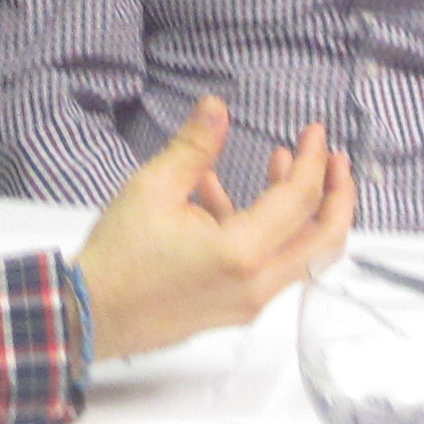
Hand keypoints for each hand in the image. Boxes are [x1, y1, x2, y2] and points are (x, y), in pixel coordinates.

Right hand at [73, 98, 355, 359]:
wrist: (88, 317)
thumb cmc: (118, 256)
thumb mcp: (154, 188)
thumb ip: (194, 146)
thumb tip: (217, 106)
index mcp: (242, 253)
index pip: (300, 201)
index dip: (313, 161)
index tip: (315, 132)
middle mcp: (256, 285)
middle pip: (323, 240)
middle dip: (336, 195)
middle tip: (333, 159)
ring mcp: (248, 303)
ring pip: (300, 256)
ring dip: (299, 212)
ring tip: (280, 165)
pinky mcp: (233, 310)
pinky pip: (268, 268)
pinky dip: (264, 232)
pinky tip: (223, 196)